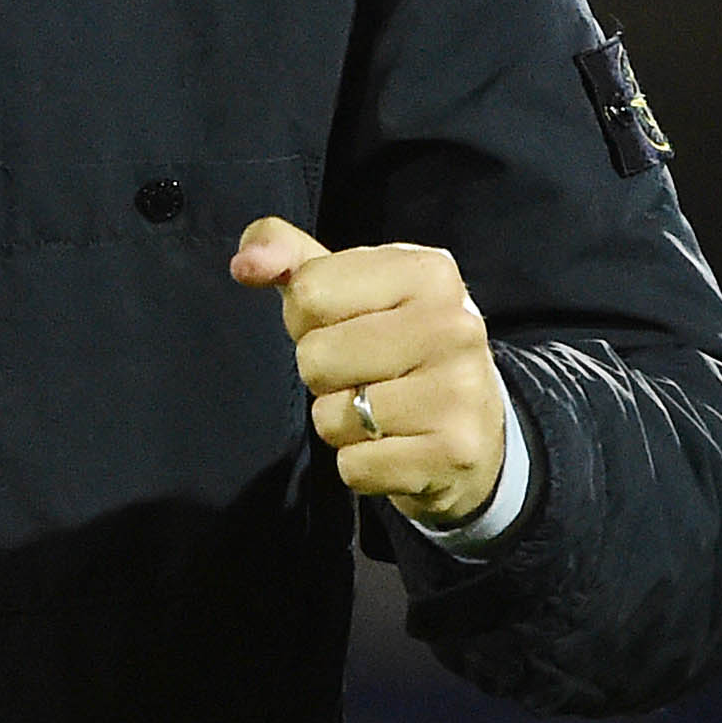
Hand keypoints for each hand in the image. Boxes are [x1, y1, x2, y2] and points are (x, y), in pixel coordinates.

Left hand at [230, 216, 504, 525]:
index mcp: (428, 272)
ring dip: (339, 422)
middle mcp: (454, 326)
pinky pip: (354, 467)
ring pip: (330, 416)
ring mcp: (460, 391)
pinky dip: (360, 464)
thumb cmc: (393, 343)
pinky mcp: (455, 453)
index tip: (346, 327)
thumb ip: (287, 256)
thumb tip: (246, 264)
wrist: (475, 425)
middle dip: (321, 374)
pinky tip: (395, 445)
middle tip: (364, 375)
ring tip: (381, 410)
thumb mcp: (348, 286)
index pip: (308, 292)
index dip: (306, 319)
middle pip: (315, 356)